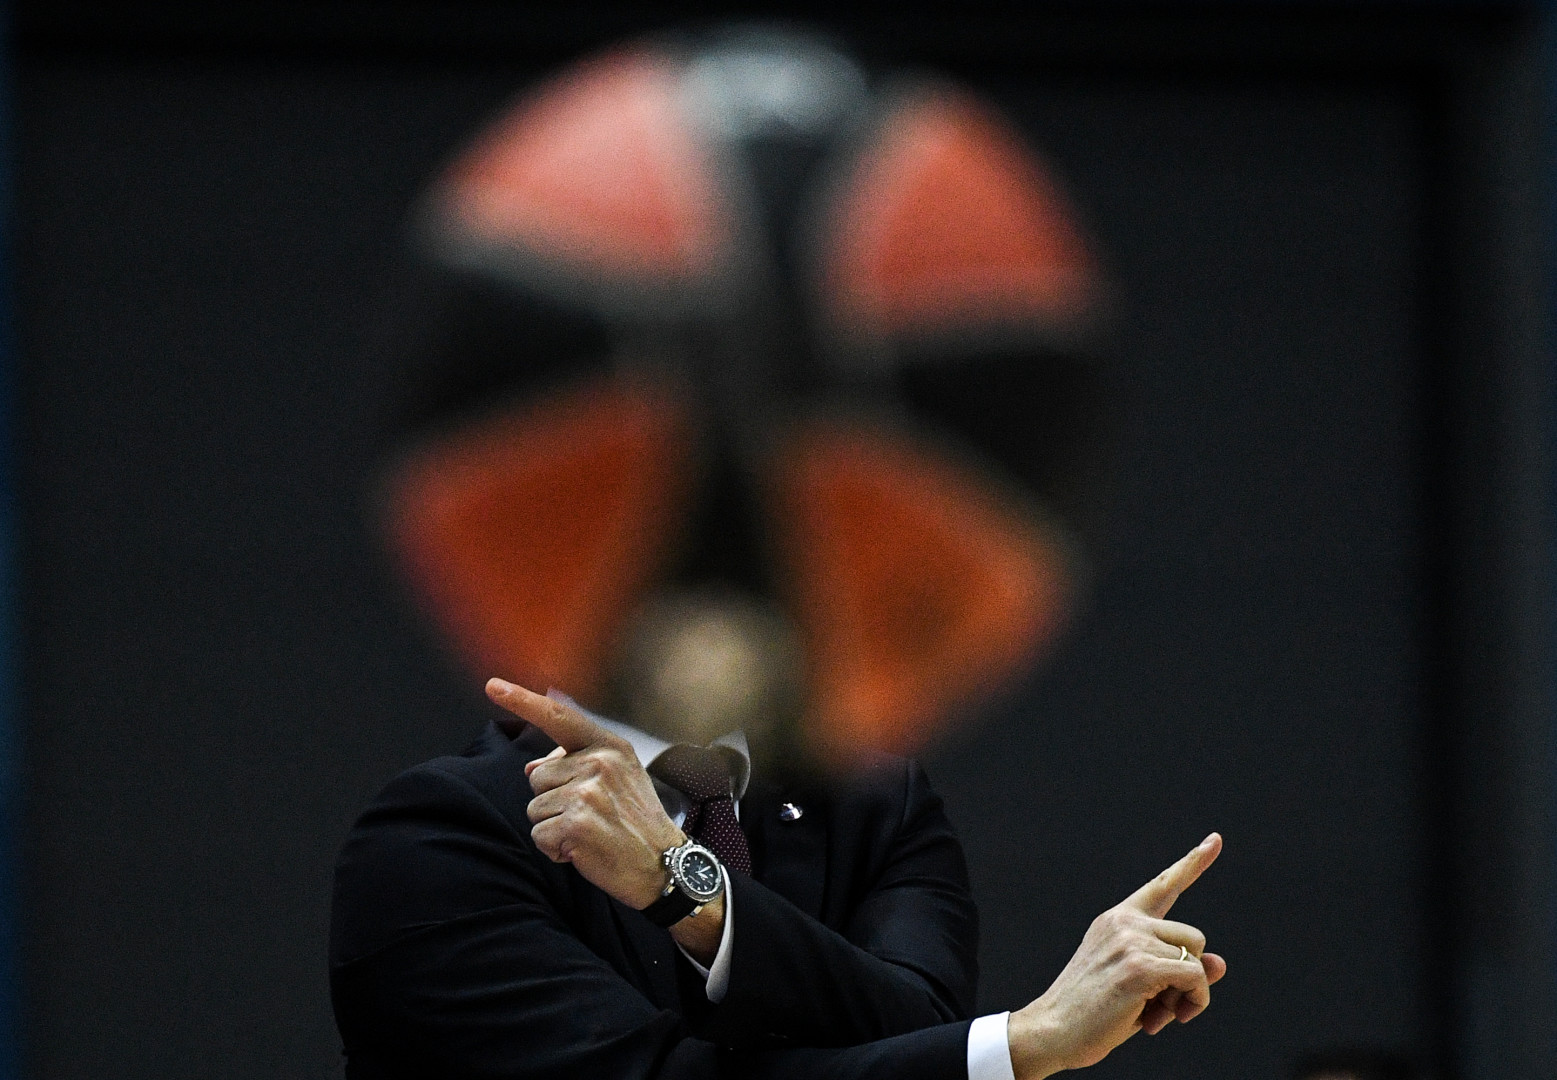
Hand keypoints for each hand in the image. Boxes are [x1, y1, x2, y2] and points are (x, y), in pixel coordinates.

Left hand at [487, 678, 685, 909]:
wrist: (666, 865)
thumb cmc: (639, 823)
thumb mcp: (621, 779)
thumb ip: (577, 764)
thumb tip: (530, 768)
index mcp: (610, 747)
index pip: (559, 718)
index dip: (522, 700)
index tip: (493, 686)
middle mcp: (599, 763)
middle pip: (538, 777)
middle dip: (554, 800)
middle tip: (591, 815)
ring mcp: (587, 793)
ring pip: (535, 808)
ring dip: (554, 827)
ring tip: (590, 833)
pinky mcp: (576, 824)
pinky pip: (539, 835)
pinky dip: (555, 849)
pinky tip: (583, 851)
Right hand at [1007, 834, 1226, 1078]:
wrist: (1052, 1030)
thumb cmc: (1093, 1014)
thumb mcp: (1139, 986)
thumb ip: (1177, 971)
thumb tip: (1219, 963)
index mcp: (1116, 920)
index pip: (1162, 886)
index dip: (1193, 863)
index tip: (1214, 840)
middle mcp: (1123, 922)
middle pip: (1193, 936)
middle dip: (1189, 974)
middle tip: (1164, 1006)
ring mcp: (1130, 941)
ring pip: (1195, 958)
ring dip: (1190, 993)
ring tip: (1158, 1014)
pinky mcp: (1139, 967)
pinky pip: (1194, 977)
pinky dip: (1194, 1002)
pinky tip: (1164, 1018)